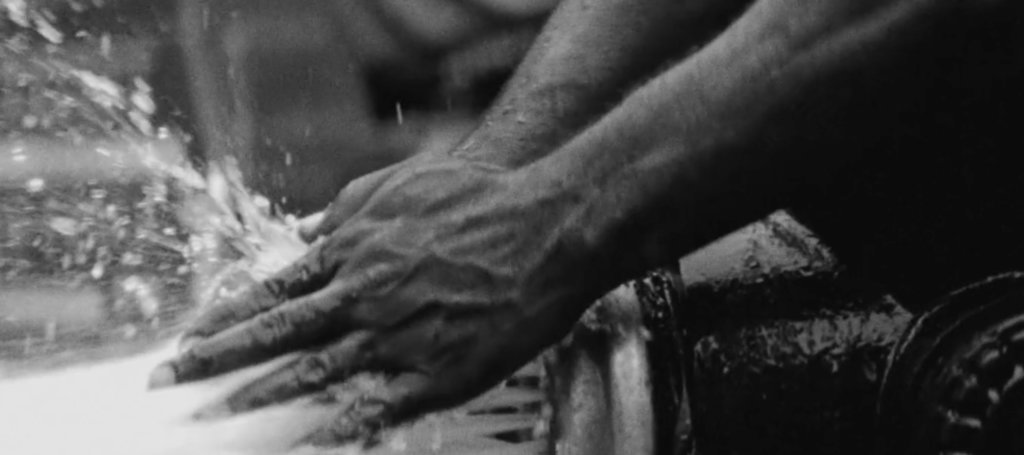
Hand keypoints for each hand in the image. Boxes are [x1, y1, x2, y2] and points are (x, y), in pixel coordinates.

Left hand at [149, 153, 602, 445]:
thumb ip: (347, 211)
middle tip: (166, 382)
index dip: (224, 319)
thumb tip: (307, 232)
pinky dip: (335, 426)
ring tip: (211, 417)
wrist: (548, 225)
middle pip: (274, 335)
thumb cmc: (479, 199)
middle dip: (212, 361)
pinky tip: (303, 440)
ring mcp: (398, 337)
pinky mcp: (438, 371)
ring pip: (311, 374)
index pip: (271, 291)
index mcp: (353, 251)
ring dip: (255, 398)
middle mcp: (363, 295)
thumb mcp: (401, 185)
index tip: (187, 338)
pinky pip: (376, 406)